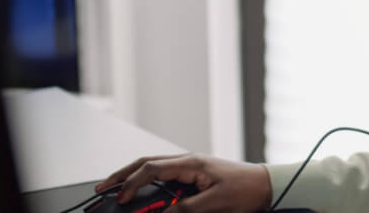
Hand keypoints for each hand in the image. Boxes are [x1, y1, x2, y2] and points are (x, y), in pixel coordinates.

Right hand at [95, 153, 272, 212]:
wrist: (265, 185)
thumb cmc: (246, 189)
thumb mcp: (215, 202)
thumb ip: (187, 208)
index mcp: (191, 162)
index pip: (152, 168)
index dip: (133, 183)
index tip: (122, 197)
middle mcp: (187, 161)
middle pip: (146, 163)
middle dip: (123, 175)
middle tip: (103, 187)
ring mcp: (189, 167)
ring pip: (153, 168)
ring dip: (133, 177)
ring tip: (115, 188)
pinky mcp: (193, 175)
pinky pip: (164, 176)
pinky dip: (147, 181)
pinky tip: (141, 190)